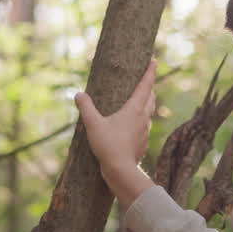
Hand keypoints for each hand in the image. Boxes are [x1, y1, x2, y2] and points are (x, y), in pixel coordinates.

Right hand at [74, 59, 156, 175]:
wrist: (121, 170)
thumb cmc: (108, 145)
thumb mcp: (93, 124)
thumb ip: (86, 108)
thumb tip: (78, 94)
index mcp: (134, 109)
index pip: (145, 86)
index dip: (150, 72)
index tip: (154, 61)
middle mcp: (143, 118)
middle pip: (150, 97)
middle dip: (149, 87)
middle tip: (147, 79)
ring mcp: (145, 131)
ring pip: (149, 112)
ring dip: (147, 103)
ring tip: (141, 100)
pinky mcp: (142, 143)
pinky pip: (144, 126)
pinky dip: (141, 120)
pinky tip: (134, 125)